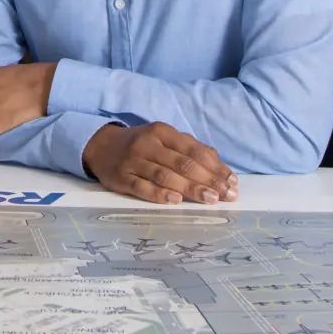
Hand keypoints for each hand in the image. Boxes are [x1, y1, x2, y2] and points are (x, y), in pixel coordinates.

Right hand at [82, 122, 237, 204]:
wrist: (100, 146)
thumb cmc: (141, 145)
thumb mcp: (164, 139)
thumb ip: (189, 149)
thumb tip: (220, 168)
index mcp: (163, 131)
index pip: (194, 150)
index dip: (215, 166)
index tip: (232, 182)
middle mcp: (148, 144)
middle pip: (183, 163)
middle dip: (207, 180)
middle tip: (225, 195)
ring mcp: (133, 161)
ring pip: (165, 175)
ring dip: (190, 188)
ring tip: (209, 199)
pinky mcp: (120, 178)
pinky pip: (142, 187)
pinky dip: (159, 194)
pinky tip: (175, 202)